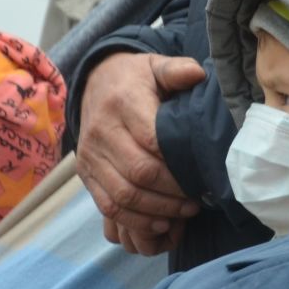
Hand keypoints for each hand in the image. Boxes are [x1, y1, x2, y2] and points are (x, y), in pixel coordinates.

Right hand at [77, 51, 204, 255]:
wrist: (95, 83)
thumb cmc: (137, 79)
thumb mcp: (156, 66)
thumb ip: (177, 70)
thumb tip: (196, 74)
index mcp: (122, 102)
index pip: (152, 141)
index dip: (178, 164)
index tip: (202, 174)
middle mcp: (101, 131)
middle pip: (139, 172)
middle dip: (173, 192)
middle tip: (197, 199)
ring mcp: (90, 155)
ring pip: (123, 195)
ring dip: (157, 211)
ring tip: (184, 212)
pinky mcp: (85, 173)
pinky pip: (107, 206)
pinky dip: (135, 221)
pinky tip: (161, 222)